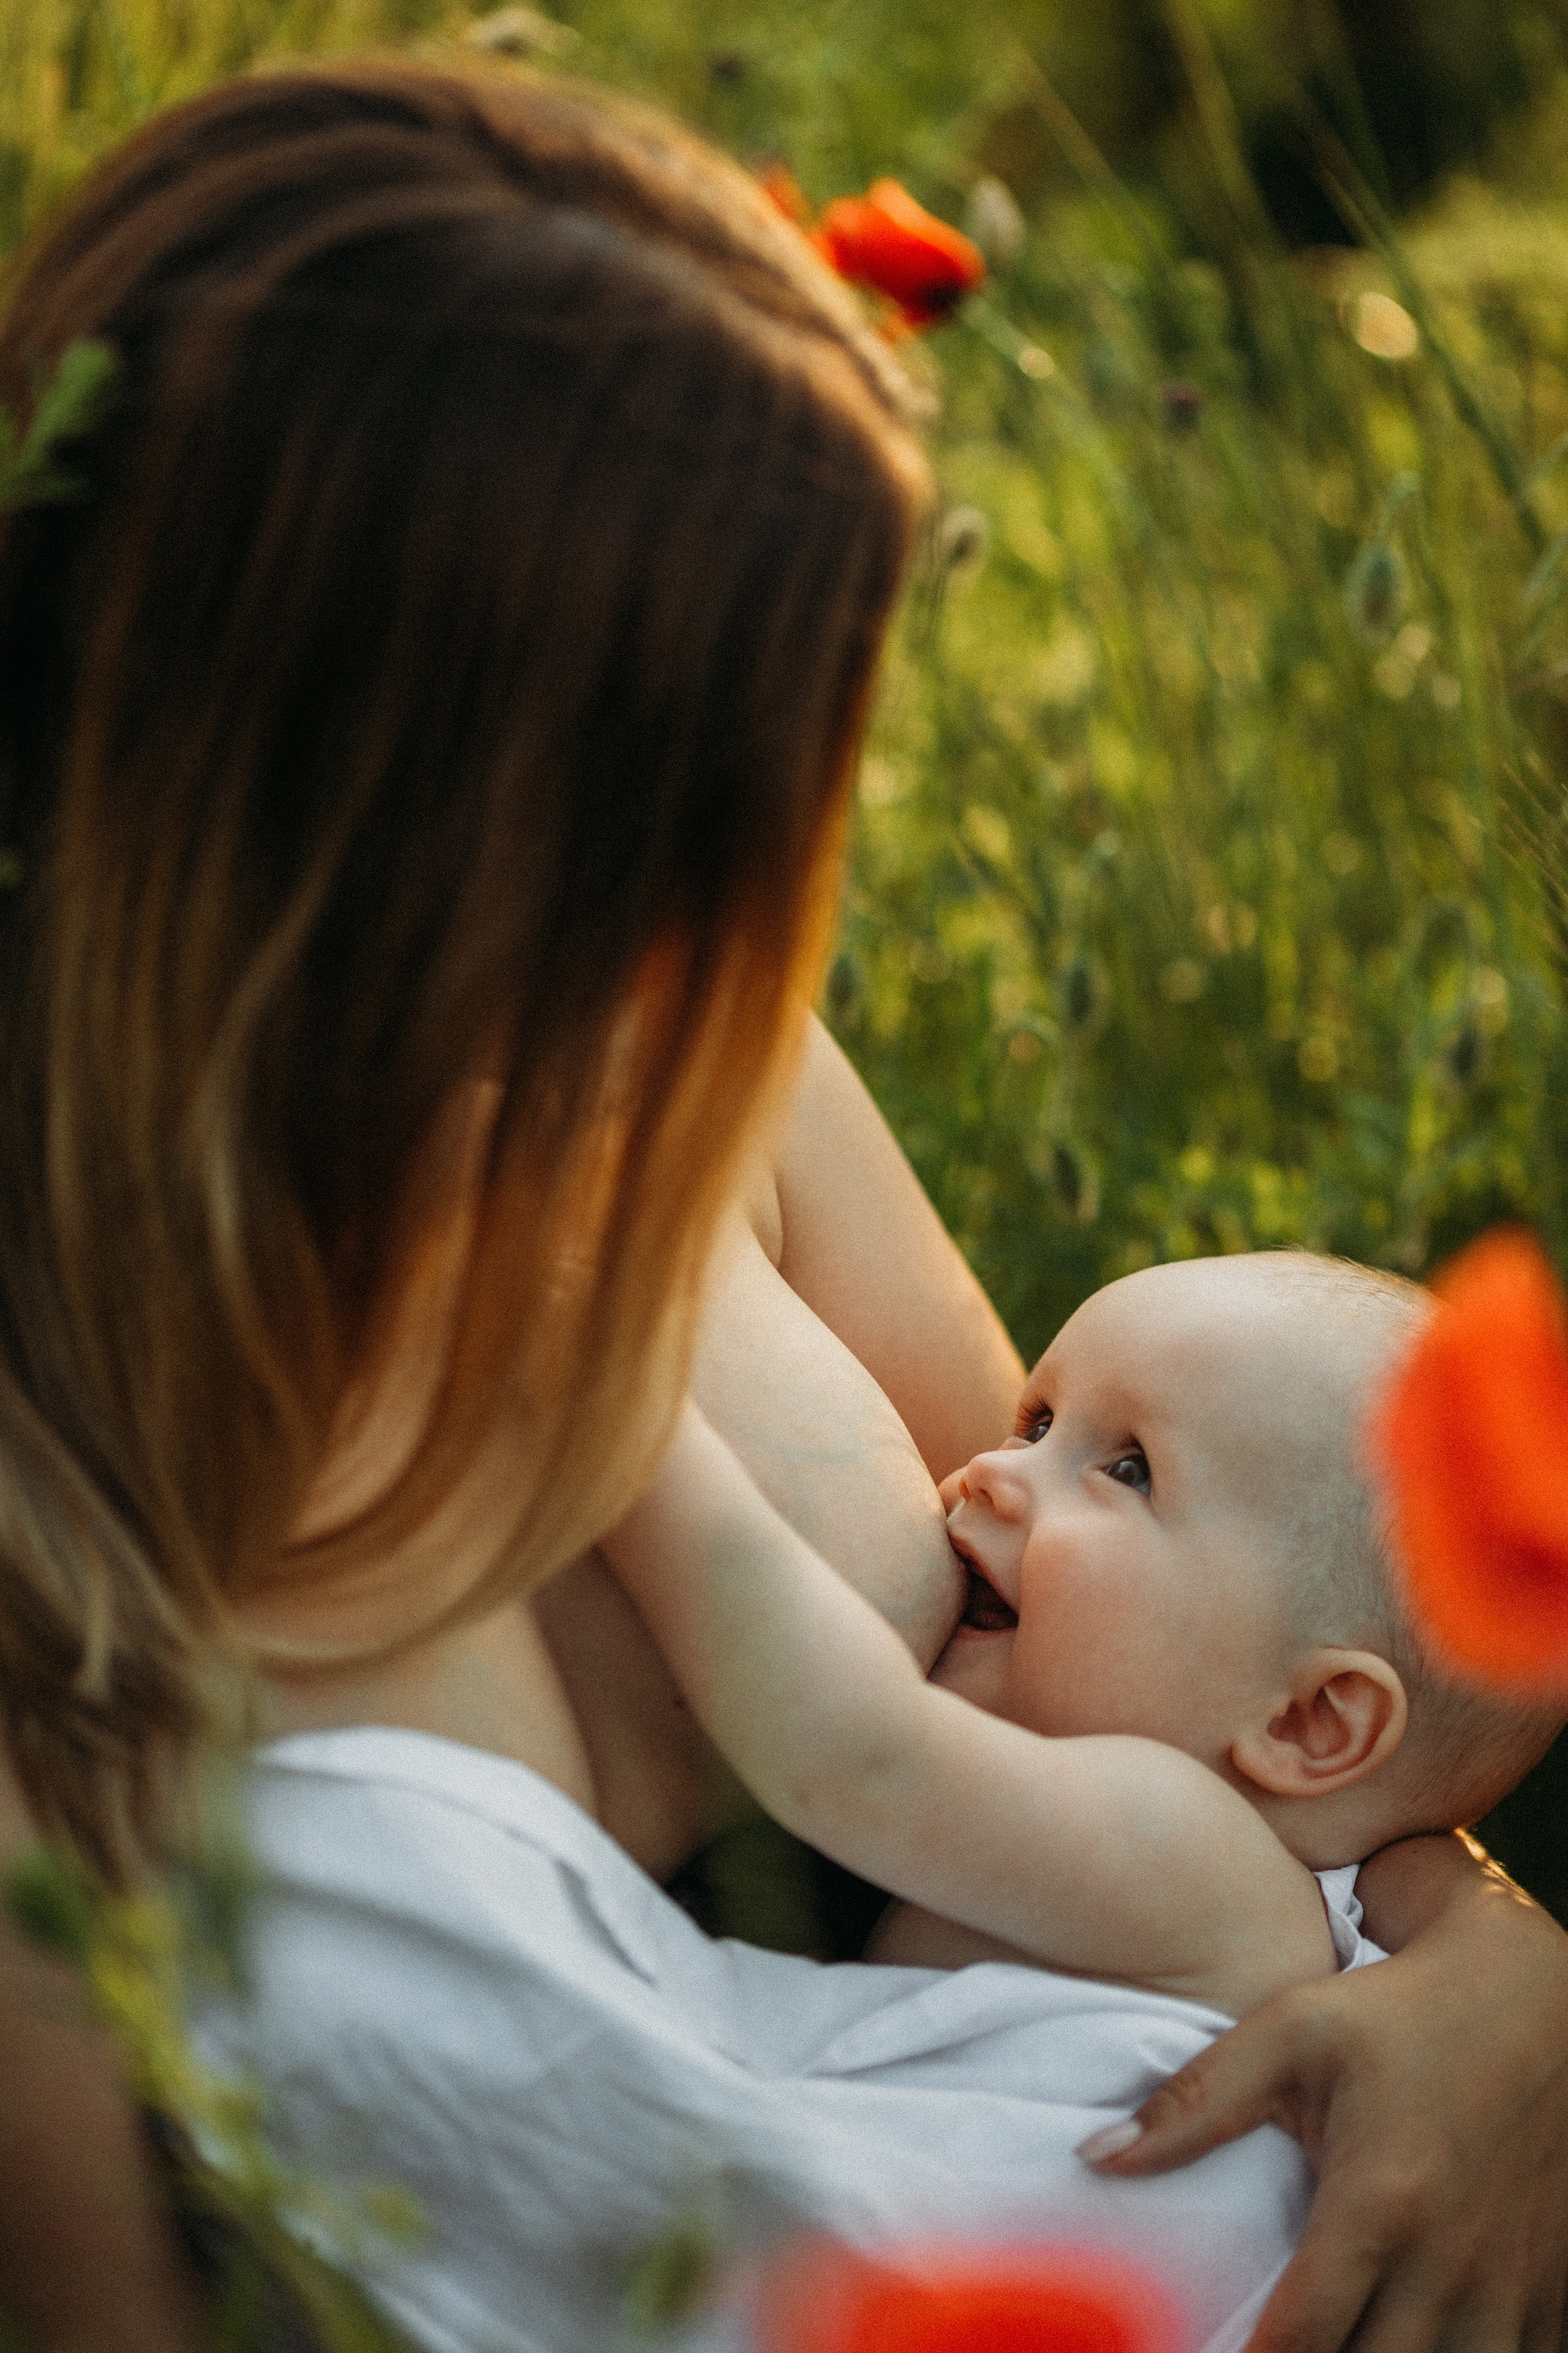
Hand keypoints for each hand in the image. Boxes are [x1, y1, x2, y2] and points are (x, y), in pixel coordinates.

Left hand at [1085, 1852, 1567, 2352]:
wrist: (1531, 1994)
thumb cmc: (1395, 2011)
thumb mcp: (1289, 2033)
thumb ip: (1192, 2102)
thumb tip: (1097, 2157)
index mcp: (1381, 2202)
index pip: (1303, 2338)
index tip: (1203, 2352)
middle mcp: (1450, 2260)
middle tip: (1265, 2343)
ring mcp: (1509, 2283)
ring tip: (1331, 2346)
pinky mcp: (1550, 2288)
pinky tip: (1408, 2337)